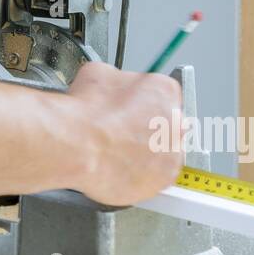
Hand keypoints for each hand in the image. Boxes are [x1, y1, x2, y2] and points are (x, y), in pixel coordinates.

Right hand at [66, 62, 184, 206]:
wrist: (78, 145)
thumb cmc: (87, 112)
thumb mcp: (99, 74)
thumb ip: (118, 81)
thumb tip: (112, 87)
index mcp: (164, 91)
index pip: (161, 94)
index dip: (141, 103)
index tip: (130, 109)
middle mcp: (176, 122)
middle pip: (166, 124)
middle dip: (146, 129)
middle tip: (121, 132)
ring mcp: (172, 154)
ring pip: (161, 153)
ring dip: (144, 153)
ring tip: (117, 152)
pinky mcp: (162, 180)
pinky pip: (153, 178)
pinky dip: (138, 175)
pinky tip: (118, 168)